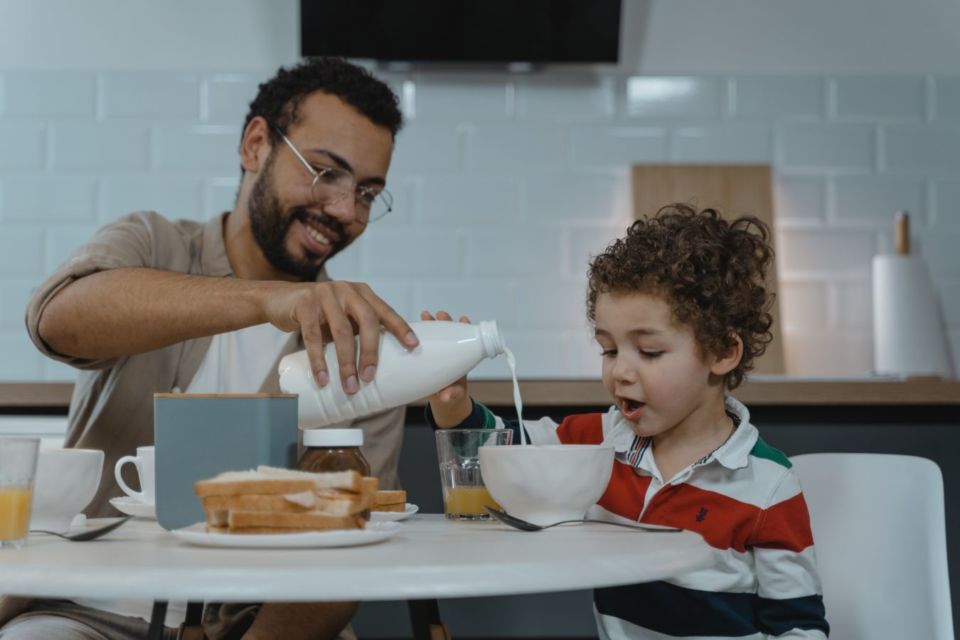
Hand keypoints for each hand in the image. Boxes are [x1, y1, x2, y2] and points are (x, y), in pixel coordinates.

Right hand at [262, 281, 417, 391]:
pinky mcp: (304, 304)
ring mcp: (325, 294)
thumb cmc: (318, 314)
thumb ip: (358, 329)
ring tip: (350, 387)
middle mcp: (347, 290)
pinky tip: (322, 379)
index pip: (385, 311)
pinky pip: (313, 335)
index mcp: (362, 293)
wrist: (278, 300)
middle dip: (371, 352)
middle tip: (370, 378)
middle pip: (367, 321)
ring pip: (341, 332)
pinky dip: (318, 360)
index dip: (400, 328)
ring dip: (346, 363)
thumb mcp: (342, 317)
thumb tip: (381, 366)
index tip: (413, 346)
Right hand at [421, 310, 472, 425]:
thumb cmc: (452, 393)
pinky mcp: (423, 355)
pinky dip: (413, 334)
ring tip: (425, 315)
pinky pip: (418, 343)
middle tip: (440, 315)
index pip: (464, 338)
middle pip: (448, 332)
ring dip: (429, 323)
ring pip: (433, 334)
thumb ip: (452, 394)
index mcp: (460, 356)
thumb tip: (446, 396)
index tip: (464, 320)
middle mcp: (448, 351)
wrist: (443, 399)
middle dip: (445, 321)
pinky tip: (406, 328)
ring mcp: (435, 351)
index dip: (464, 327)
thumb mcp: (454, 394)